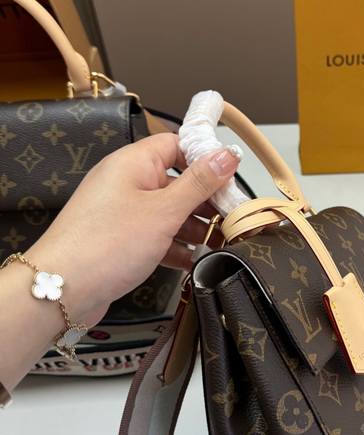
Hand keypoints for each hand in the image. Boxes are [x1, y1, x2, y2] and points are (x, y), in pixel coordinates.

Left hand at [29, 133, 238, 327]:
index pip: (176, 144)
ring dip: (194, 227)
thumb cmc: (105, 245)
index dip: (205, 158)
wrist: (61, 290)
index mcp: (133, 163)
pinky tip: (192, 262)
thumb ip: (199, 183)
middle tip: (231, 217)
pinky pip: (155, 236)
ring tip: (218, 244)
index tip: (231, 177)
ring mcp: (121, 213)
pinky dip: (174, 247)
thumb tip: (227, 154)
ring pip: (167, 212)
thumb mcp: (164, 211)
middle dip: (205, 200)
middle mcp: (126, 183)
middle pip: (176, 181)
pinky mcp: (119, 240)